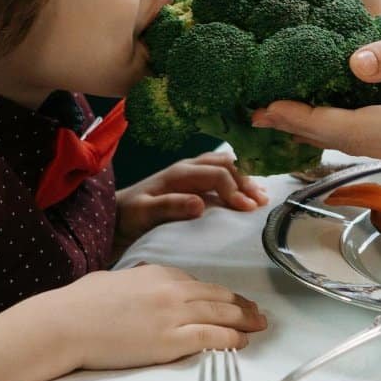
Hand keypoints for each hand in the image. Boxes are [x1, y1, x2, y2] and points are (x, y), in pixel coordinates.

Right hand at [53, 264, 268, 369]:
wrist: (66, 322)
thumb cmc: (80, 304)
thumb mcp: (115, 280)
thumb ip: (136, 281)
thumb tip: (139, 283)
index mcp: (158, 273)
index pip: (198, 283)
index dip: (219, 294)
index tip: (231, 300)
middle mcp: (171, 290)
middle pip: (217, 296)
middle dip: (242, 305)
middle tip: (258, 313)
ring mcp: (173, 314)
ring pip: (221, 314)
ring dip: (245, 321)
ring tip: (259, 326)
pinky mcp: (170, 340)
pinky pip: (212, 337)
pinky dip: (231, 339)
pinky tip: (242, 342)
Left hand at [115, 152, 268, 245]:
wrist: (117, 214)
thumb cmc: (130, 215)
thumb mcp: (145, 213)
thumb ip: (170, 207)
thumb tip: (200, 204)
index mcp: (179, 173)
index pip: (216, 174)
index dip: (234, 189)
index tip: (248, 208)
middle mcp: (188, 168)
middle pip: (225, 166)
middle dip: (246, 181)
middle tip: (262, 201)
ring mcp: (192, 173)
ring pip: (225, 167)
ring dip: (245, 180)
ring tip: (262, 197)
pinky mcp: (194, 183)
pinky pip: (221, 175)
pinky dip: (238, 182)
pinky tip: (249, 193)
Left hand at [252, 14, 380, 162]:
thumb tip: (352, 63)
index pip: (352, 128)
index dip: (306, 118)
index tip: (267, 107)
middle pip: (345, 143)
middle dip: (297, 128)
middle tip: (250, 113)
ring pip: (354, 145)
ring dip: (311, 130)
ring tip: (268, 114)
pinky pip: (367, 139)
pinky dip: (334, 128)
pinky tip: (308, 112)